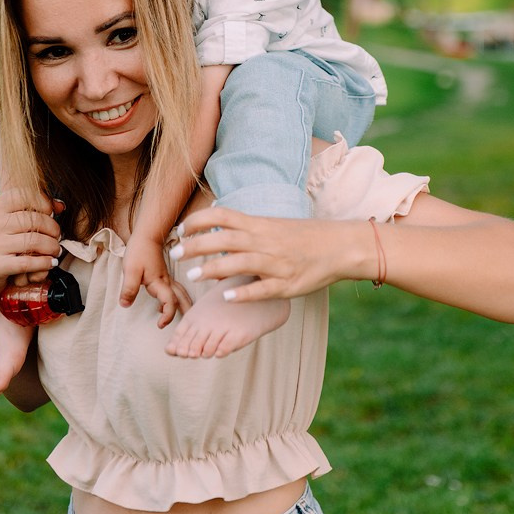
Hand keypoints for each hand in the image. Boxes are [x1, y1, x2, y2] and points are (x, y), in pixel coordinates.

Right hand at [0, 189, 64, 304]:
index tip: (51, 214)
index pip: (25, 196)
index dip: (44, 203)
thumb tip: (60, 205)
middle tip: (58, 237)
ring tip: (56, 250)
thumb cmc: (0, 245)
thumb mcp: (8, 223)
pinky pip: (29, 262)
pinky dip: (45, 263)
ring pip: (35, 241)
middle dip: (53, 229)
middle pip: (34, 220)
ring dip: (52, 247)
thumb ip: (33, 209)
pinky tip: (50, 263)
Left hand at [121, 235, 190, 327]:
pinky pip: (176, 288)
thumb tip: (125, 305)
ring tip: (186, 314)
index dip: (168, 315)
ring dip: (184, 304)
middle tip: (187, 324)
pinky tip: (172, 301)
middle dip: (185, 311)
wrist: (146, 235)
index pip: (169, 302)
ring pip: (180, 293)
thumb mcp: (130, 270)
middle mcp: (166, 281)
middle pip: (181, 298)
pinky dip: (179, 297)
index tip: (160, 325)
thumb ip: (129, 288)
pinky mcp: (163, 274)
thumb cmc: (139, 251)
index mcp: (159, 282)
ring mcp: (166, 277)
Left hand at [170, 208, 367, 301]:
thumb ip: (245, 230)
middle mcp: (265, 241)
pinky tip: (227, 297)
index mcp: (259, 225)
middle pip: (224, 239)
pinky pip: (263, 288)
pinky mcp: (287, 284)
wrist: (339, 246)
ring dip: (213, 269)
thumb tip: (216, 233)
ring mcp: (276, 263)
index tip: (181, 229)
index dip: (198, 221)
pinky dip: (244, 292)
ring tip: (192, 276)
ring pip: (239, 263)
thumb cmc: (302, 237)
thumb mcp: (273, 226)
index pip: (222, 216)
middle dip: (196, 245)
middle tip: (175, 253)